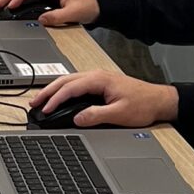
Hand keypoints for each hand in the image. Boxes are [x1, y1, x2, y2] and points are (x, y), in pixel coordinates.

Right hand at [31, 68, 178, 129]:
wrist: (159, 100)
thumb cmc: (143, 104)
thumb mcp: (119, 114)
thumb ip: (96, 115)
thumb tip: (77, 118)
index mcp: (100, 79)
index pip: (70, 88)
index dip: (55, 99)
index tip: (45, 109)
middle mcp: (97, 75)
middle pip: (65, 80)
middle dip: (48, 91)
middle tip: (34, 103)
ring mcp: (98, 78)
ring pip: (70, 81)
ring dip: (54, 90)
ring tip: (42, 101)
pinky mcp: (101, 84)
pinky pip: (77, 84)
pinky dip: (64, 90)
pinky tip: (60, 97)